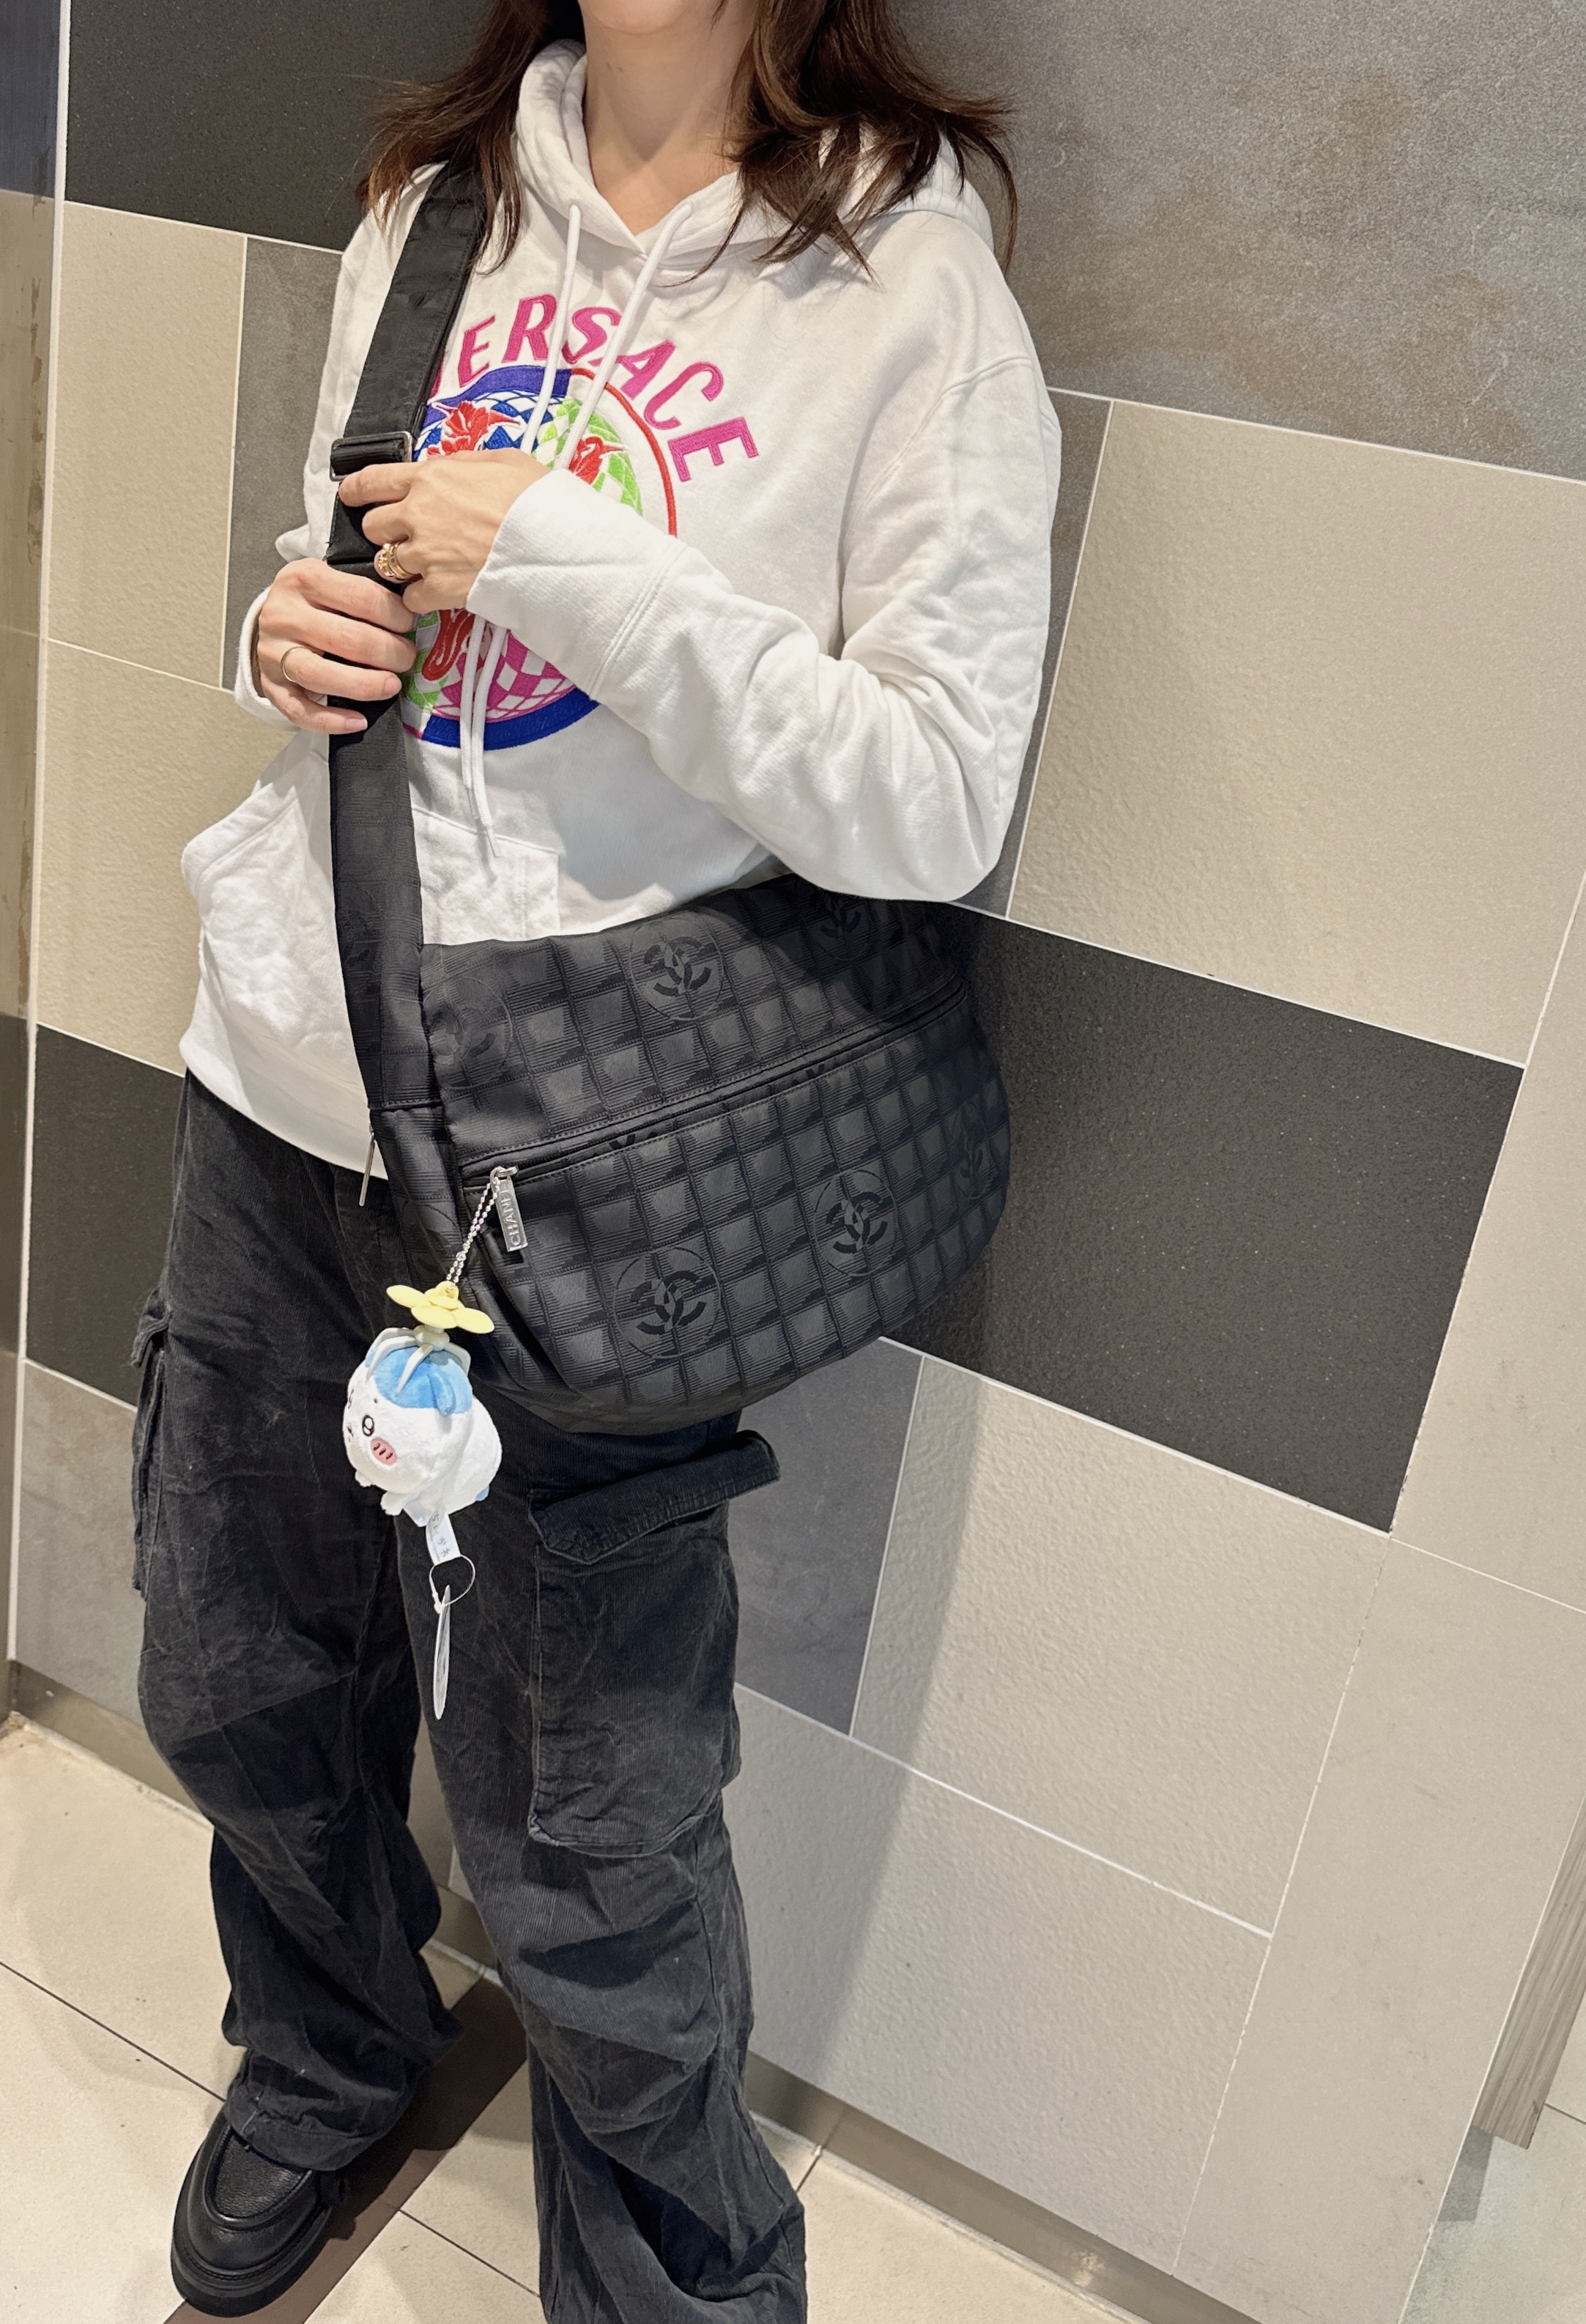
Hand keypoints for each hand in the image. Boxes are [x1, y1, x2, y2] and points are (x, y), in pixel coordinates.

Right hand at [253, 559, 417, 735]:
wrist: (272, 618)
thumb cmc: (313, 601)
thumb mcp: (332, 580)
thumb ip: (363, 591)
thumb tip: (413, 612)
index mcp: (304, 578)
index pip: (361, 597)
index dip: (395, 615)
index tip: (409, 625)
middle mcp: (284, 614)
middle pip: (346, 639)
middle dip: (389, 653)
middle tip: (406, 658)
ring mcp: (273, 651)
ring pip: (320, 674)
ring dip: (365, 685)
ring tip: (392, 685)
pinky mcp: (270, 684)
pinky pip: (300, 710)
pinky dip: (332, 720)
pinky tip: (359, 721)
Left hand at [338, 450, 545, 615]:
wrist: (554, 543)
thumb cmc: (535, 499)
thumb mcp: (500, 460)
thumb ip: (463, 465)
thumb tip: (451, 469)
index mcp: (428, 479)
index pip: (370, 481)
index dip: (355, 489)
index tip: (351, 494)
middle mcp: (417, 516)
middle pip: (373, 526)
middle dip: (384, 530)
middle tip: (405, 534)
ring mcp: (425, 556)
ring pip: (387, 564)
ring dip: (402, 565)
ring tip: (426, 564)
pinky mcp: (439, 589)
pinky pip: (411, 598)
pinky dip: (419, 597)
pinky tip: (437, 590)